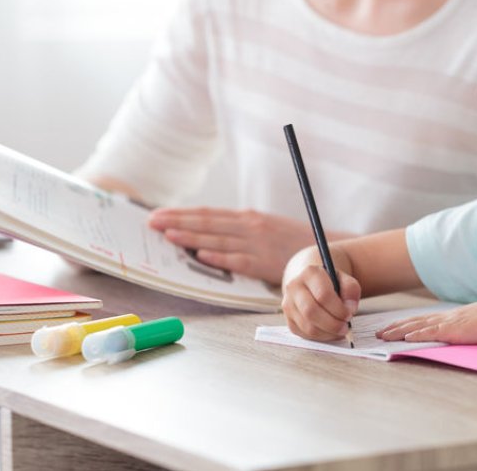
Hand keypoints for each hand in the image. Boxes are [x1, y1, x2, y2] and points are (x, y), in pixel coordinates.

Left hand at [148, 207, 317, 283]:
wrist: (324, 250)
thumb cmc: (291, 242)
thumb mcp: (265, 229)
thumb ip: (240, 230)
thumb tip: (210, 235)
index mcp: (247, 218)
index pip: (209, 214)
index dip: (182, 214)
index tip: (159, 214)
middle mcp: (249, 227)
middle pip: (207, 223)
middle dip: (177, 221)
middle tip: (152, 222)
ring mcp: (256, 244)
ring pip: (218, 239)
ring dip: (191, 236)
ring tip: (168, 235)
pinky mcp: (265, 262)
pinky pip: (238, 260)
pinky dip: (219, 257)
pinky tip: (202, 255)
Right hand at [282, 264, 360, 341]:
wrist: (310, 284)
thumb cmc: (330, 283)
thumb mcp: (344, 279)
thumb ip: (351, 289)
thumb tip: (349, 308)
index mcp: (310, 273)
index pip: (323, 295)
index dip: (338, 309)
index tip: (349, 314)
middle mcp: (294, 287)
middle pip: (311, 312)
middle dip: (332, 324)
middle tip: (345, 327)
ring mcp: (288, 304)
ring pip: (308, 326)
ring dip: (328, 333)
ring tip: (339, 330)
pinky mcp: (289, 320)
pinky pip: (305, 334)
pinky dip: (321, 337)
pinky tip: (330, 331)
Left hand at [376, 294, 476, 343]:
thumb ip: (476, 330)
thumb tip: (473, 335)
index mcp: (458, 316)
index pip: (427, 320)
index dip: (409, 324)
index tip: (395, 328)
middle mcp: (451, 317)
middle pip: (416, 321)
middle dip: (396, 327)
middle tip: (378, 332)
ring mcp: (452, 322)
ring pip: (417, 326)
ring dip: (397, 331)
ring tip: (381, 336)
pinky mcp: (456, 330)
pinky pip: (430, 332)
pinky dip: (414, 335)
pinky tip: (402, 338)